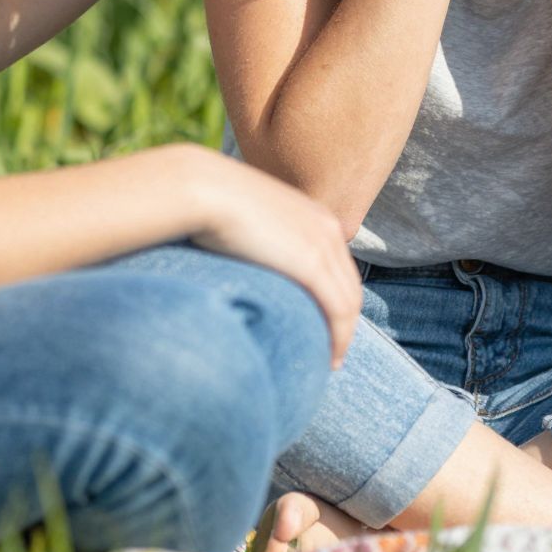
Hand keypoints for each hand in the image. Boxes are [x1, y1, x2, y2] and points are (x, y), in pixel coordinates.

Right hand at [186, 152, 362, 365]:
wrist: (203, 188)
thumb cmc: (208, 203)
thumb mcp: (245, 218)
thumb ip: (257, 239)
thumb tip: (243, 262)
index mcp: (314, 215)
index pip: (337, 265)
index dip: (336, 298)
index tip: (324, 325)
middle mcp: (327, 228)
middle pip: (349, 285)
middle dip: (344, 321)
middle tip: (332, 352)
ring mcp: (323, 245)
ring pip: (348, 302)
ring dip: (343, 336)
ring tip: (330, 362)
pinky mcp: (313, 264)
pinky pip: (338, 310)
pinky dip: (339, 337)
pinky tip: (331, 358)